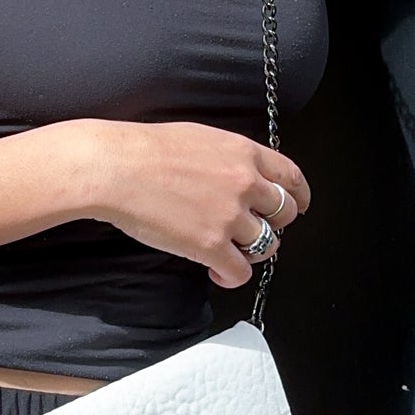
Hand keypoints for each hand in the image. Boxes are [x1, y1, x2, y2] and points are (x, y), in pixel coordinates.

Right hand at [84, 120, 310, 288]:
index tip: (298, 205)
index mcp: (244, 153)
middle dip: (273, 224)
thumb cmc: (145, 149)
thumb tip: (238, 173)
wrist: (116, 168)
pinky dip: (231, 276)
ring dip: (251, 251)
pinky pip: (240, 272)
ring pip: (267, 245)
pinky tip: (216, 272)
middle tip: (252, 229)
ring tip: (230, 251)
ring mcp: (231, 216)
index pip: (291, 176)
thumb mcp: (201, 137)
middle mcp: (245, 183)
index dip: (298, 195)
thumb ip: (229, 157)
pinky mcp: (212, 246)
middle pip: (284, 213)